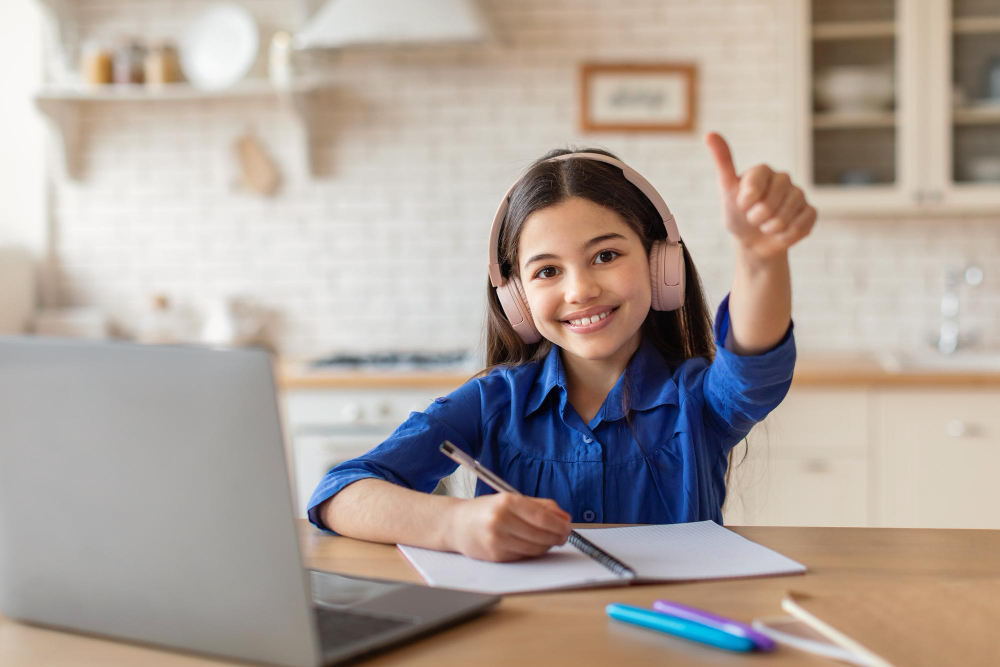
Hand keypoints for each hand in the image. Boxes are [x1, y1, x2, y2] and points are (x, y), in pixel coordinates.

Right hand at [446, 493, 571, 561]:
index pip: (542, 517)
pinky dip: (532, 551)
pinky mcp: (496, 556)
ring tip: (548, 539)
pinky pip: (524, 556)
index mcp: (506, 502)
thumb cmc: (486, 510)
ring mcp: (497, 540)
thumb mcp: (510, 499)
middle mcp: (500, 521)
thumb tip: (565, 518)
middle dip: (557, 537)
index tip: (568, 527)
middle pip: (541, 535)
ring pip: (535, 548)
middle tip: (563, 535)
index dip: (559, 525)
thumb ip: (540, 506)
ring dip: (547, 545)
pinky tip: (531, 544)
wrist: (455, 524)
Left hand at [705, 132, 816, 260]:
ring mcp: (798, 195)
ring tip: (765, 225)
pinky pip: (800, 226)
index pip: (756, 183)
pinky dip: (786, 235)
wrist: (753, 241)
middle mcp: (783, 179)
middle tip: (753, 218)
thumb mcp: (725, 190)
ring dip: (770, 228)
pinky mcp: (810, 212)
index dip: (747, 200)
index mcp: (763, 170)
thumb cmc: (737, 215)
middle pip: (770, 204)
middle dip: (756, 218)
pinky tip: (781, 232)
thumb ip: (722, 162)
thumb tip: (710, 133)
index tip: (741, 205)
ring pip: (785, 216)